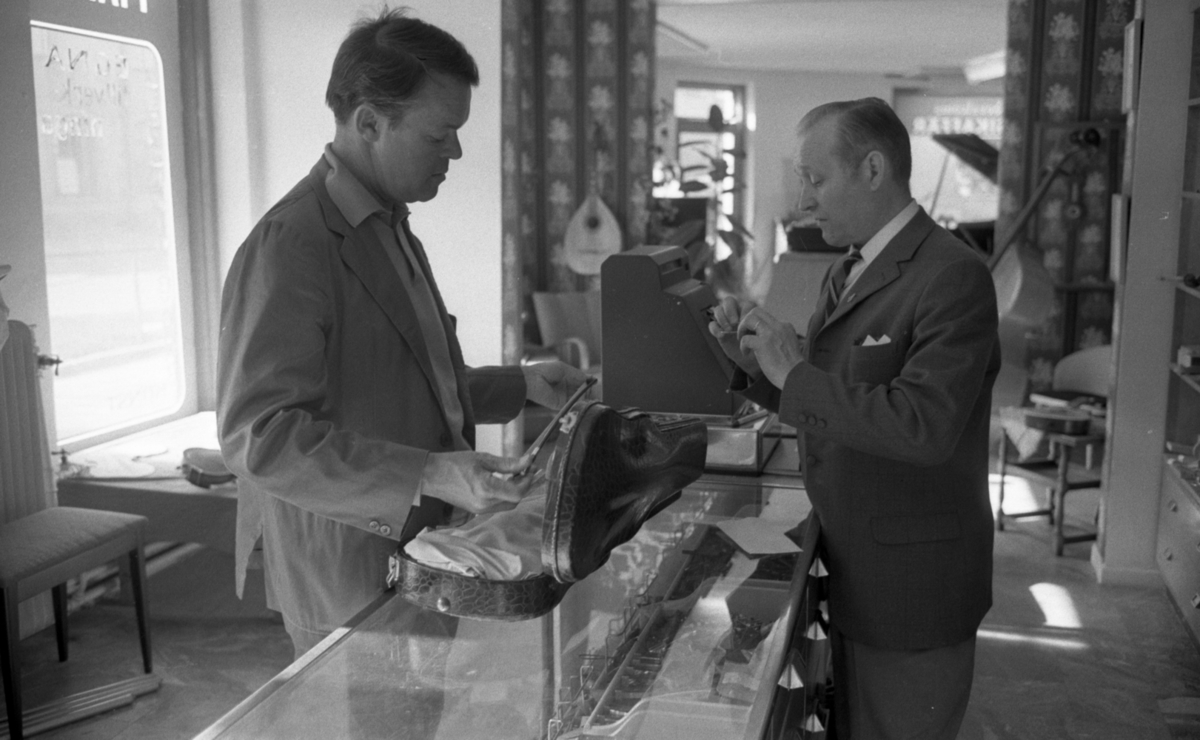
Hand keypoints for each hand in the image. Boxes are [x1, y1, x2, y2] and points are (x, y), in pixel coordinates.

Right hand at [420, 451, 539, 514]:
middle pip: (515, 500)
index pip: (518, 492)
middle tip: (526, 470)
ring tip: (515, 475)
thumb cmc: (454, 464)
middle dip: (524, 485)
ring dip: (515, 491)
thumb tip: (527, 462)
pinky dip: (505, 495)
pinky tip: (503, 482)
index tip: (530, 468)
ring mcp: (480, 510)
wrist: (431, 476)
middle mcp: (484, 504)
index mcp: (485, 489)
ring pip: (508, 505)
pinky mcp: (476, 511)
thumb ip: (507, 463)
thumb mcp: (483, 458)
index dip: (528, 481)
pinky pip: (498, 506)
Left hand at [522, 361, 590, 408]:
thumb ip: (578, 374)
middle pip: (583, 391)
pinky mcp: (561, 405)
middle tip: (592, 390)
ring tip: (587, 394)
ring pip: (580, 399)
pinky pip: (572, 405)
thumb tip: (590, 379)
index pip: (582, 381)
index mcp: (567, 378)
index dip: (589, 382)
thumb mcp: (564, 368)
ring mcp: (564, 397)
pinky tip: (581, 398)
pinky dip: (578, 403)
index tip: (595, 382)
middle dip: (588, 391)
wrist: (532, 380)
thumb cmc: (545, 371)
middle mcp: (567, 388)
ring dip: (584, 397)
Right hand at [707, 296, 760, 375]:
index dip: (746, 312)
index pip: (746, 304)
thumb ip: (765, 328)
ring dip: (722, 317)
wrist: (752, 360)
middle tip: (735, 323)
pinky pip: (712, 324)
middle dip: (730, 310)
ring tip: (728, 329)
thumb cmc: (761, 347)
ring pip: (718, 309)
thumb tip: (773, 322)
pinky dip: (715, 328)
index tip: (748, 324)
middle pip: (729, 301)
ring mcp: (726, 321)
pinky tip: (720, 336)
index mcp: (749, 313)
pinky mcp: (718, 330)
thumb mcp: (765, 337)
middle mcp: (736, 314)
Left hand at [737, 307, 803, 388]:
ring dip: (741, 329)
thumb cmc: (791, 367)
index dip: (756, 325)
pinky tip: (746, 354)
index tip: (753, 335)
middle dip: (746, 321)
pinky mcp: (763, 344)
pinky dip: (742, 346)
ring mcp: (770, 334)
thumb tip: (764, 339)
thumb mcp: (788, 345)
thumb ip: (779, 338)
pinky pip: (745, 338)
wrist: (796, 377)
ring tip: (742, 340)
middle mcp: (778, 326)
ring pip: (750, 318)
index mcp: (785, 326)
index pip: (766, 317)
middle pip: (756, 311)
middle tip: (743, 334)